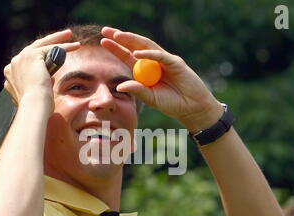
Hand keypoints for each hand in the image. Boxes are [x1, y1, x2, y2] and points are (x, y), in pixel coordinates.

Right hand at [3, 30, 79, 112]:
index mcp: (11, 74)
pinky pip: (51, 47)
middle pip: (34, 48)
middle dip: (49, 42)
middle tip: (62, 38)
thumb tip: (49, 80)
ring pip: (42, 44)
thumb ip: (40, 86)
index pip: (27, 60)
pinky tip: (75, 45)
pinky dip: (64, 46)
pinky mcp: (31, 55)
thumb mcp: (37, 95)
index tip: (51, 55)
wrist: (34, 108)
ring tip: (70, 35)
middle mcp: (13, 64)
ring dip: (57, 38)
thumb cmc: (38, 108)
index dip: (40, 56)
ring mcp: (21, 58)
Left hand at [101, 26, 222, 130]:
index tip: (102, 41)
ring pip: (146, 46)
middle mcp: (153, 62)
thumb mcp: (151, 98)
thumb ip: (137, 90)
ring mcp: (164, 61)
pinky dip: (149, 54)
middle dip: (120, 38)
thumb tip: (119, 86)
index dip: (116, 48)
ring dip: (132, 40)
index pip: (127, 56)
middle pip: (135, 46)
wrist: (191, 107)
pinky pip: (160, 56)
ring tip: (118, 35)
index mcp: (144, 71)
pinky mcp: (175, 63)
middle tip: (106, 30)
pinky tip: (136, 54)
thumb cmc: (171, 104)